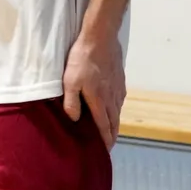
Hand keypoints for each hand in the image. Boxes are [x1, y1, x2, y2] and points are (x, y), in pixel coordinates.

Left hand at [62, 27, 124, 148]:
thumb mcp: (70, 81)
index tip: (105, 151)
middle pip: (114, 122)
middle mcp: (112, 98)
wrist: (100, 38)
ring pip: (118, 111)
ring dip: (115, 123)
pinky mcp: (120, 79)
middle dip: (112, 135)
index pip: (104, 126)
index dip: (105, 140)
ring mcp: (118, 88)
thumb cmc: (82, 60)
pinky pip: (120, 100)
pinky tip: (113, 108)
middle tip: (108, 145)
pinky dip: (117, 109)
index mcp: (99, 101)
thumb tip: (74, 120)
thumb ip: (71, 102)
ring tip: (110, 130)